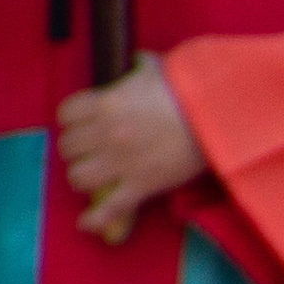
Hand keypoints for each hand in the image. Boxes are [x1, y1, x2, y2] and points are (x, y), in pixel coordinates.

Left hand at [50, 62, 202, 242]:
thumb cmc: (188, 89)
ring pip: (79, 177)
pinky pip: (109, 207)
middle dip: (78, 148)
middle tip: (91, 148)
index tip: (83, 121)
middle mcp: (107, 134)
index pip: (66, 115)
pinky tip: (86, 222)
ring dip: (84, 176)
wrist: (217, 115)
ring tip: (96, 174)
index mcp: (106, 104)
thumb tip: (136, 61)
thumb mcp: (158, 68)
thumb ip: (138, 66)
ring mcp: (122, 162)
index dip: (73, 119)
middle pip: (68, 147)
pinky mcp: (142, 185)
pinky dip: (96, 218)